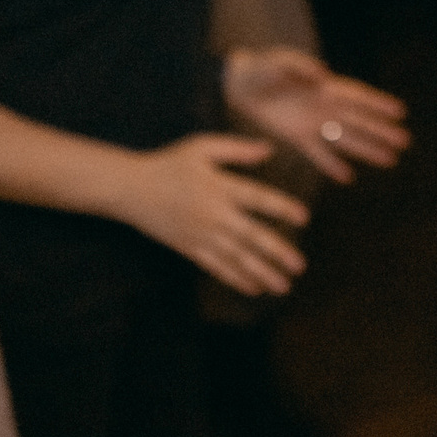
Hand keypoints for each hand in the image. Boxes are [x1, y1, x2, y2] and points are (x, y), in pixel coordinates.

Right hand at [117, 134, 311, 295]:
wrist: (131, 189)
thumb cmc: (169, 164)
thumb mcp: (201, 147)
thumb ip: (237, 148)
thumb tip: (269, 149)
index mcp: (219, 187)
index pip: (258, 198)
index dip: (282, 207)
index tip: (304, 217)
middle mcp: (214, 215)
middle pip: (250, 236)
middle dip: (277, 252)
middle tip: (299, 265)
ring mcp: (201, 235)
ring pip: (236, 258)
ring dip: (261, 273)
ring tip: (283, 286)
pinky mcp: (190, 249)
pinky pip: (217, 267)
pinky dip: (236, 279)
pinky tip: (254, 289)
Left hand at [223, 47, 409, 180]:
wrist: (240, 85)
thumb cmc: (262, 68)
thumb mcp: (279, 62)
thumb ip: (300, 67)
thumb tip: (323, 76)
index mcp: (324, 87)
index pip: (357, 98)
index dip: (378, 105)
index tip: (400, 113)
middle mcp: (324, 107)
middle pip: (358, 122)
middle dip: (381, 132)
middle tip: (405, 142)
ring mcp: (313, 124)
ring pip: (345, 140)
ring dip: (367, 150)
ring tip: (391, 161)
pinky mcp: (297, 137)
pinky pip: (318, 154)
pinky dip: (332, 165)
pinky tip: (347, 177)